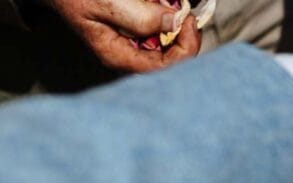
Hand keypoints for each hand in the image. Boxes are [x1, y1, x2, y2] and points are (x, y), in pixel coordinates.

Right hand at [44, 0, 201, 71]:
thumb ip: (140, 16)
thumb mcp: (105, 2)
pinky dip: (163, 11)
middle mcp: (129, 54)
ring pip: (168, 39)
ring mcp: (132, 42)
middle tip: (181, 8)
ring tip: (166, 1)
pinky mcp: (134, 28)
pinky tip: (158, 2)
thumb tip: (173, 21)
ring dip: (173, 18)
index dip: (184, 46)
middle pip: (172, 55)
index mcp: (120, 56)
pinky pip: (159, 26)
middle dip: (182, 31)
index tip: (187, 19)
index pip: (166, 67)